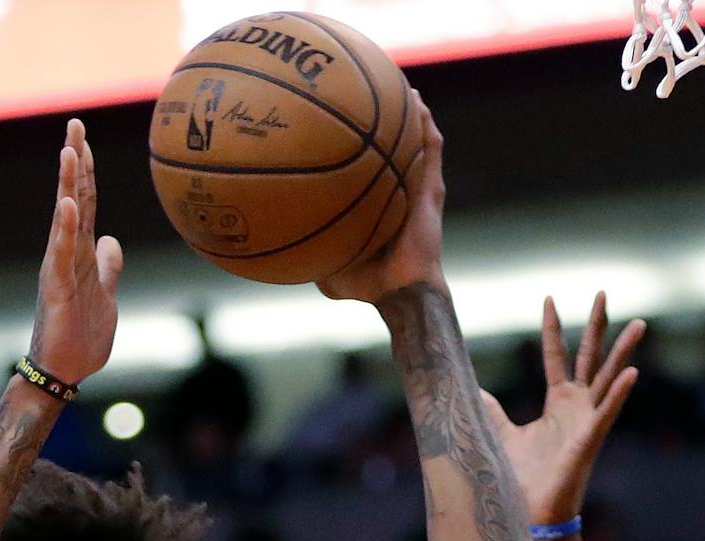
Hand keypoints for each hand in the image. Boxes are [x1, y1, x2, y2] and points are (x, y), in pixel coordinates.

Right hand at [28, 118, 122, 385]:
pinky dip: (64, 227)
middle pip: (74, 198)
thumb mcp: (107, 293)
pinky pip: (61, 252)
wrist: (65, 371)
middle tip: (75, 125)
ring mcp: (61, 267)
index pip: (86, 202)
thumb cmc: (82, 335)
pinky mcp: (57, 287)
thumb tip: (111, 241)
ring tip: (69, 151)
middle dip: (76, 161)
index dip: (88, 170)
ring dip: (68, 184)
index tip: (85, 137)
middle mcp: (68, 253)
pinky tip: (66, 202)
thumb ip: (109, 266)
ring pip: (65, 218)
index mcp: (82, 252)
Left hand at [319, 93, 443, 305]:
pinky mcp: (432, 192)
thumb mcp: (324, 265)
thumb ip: (304, 250)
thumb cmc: (366, 284)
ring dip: (409, 114)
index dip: (353, 146)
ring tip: (399, 85)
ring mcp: (416, 190)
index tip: (334, 122)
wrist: (402, 291)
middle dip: (383, 122)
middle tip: (365, 92)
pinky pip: (431, 151)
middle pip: (392, 149)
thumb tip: (272, 238)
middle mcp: (396, 192)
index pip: (365, 168)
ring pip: (414, 142)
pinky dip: (425, 126)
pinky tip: (417, 103)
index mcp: (376, 204)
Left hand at [478, 295, 643, 525]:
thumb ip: (490, 408)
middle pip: (589, 356)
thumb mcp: (499, 432)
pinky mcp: (591, 439)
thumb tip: (468, 388)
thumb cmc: (520, 476)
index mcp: (558, 402)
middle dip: (597, 325)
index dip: (553, 328)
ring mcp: (588, 420)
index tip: (550, 299)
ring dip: (624, 351)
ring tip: (640, 323)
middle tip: (604, 293)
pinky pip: (608, 411)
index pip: (556, 355)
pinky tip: (634, 372)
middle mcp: (577, 406)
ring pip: (609, 377)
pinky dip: (620, 392)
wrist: (530, 510)